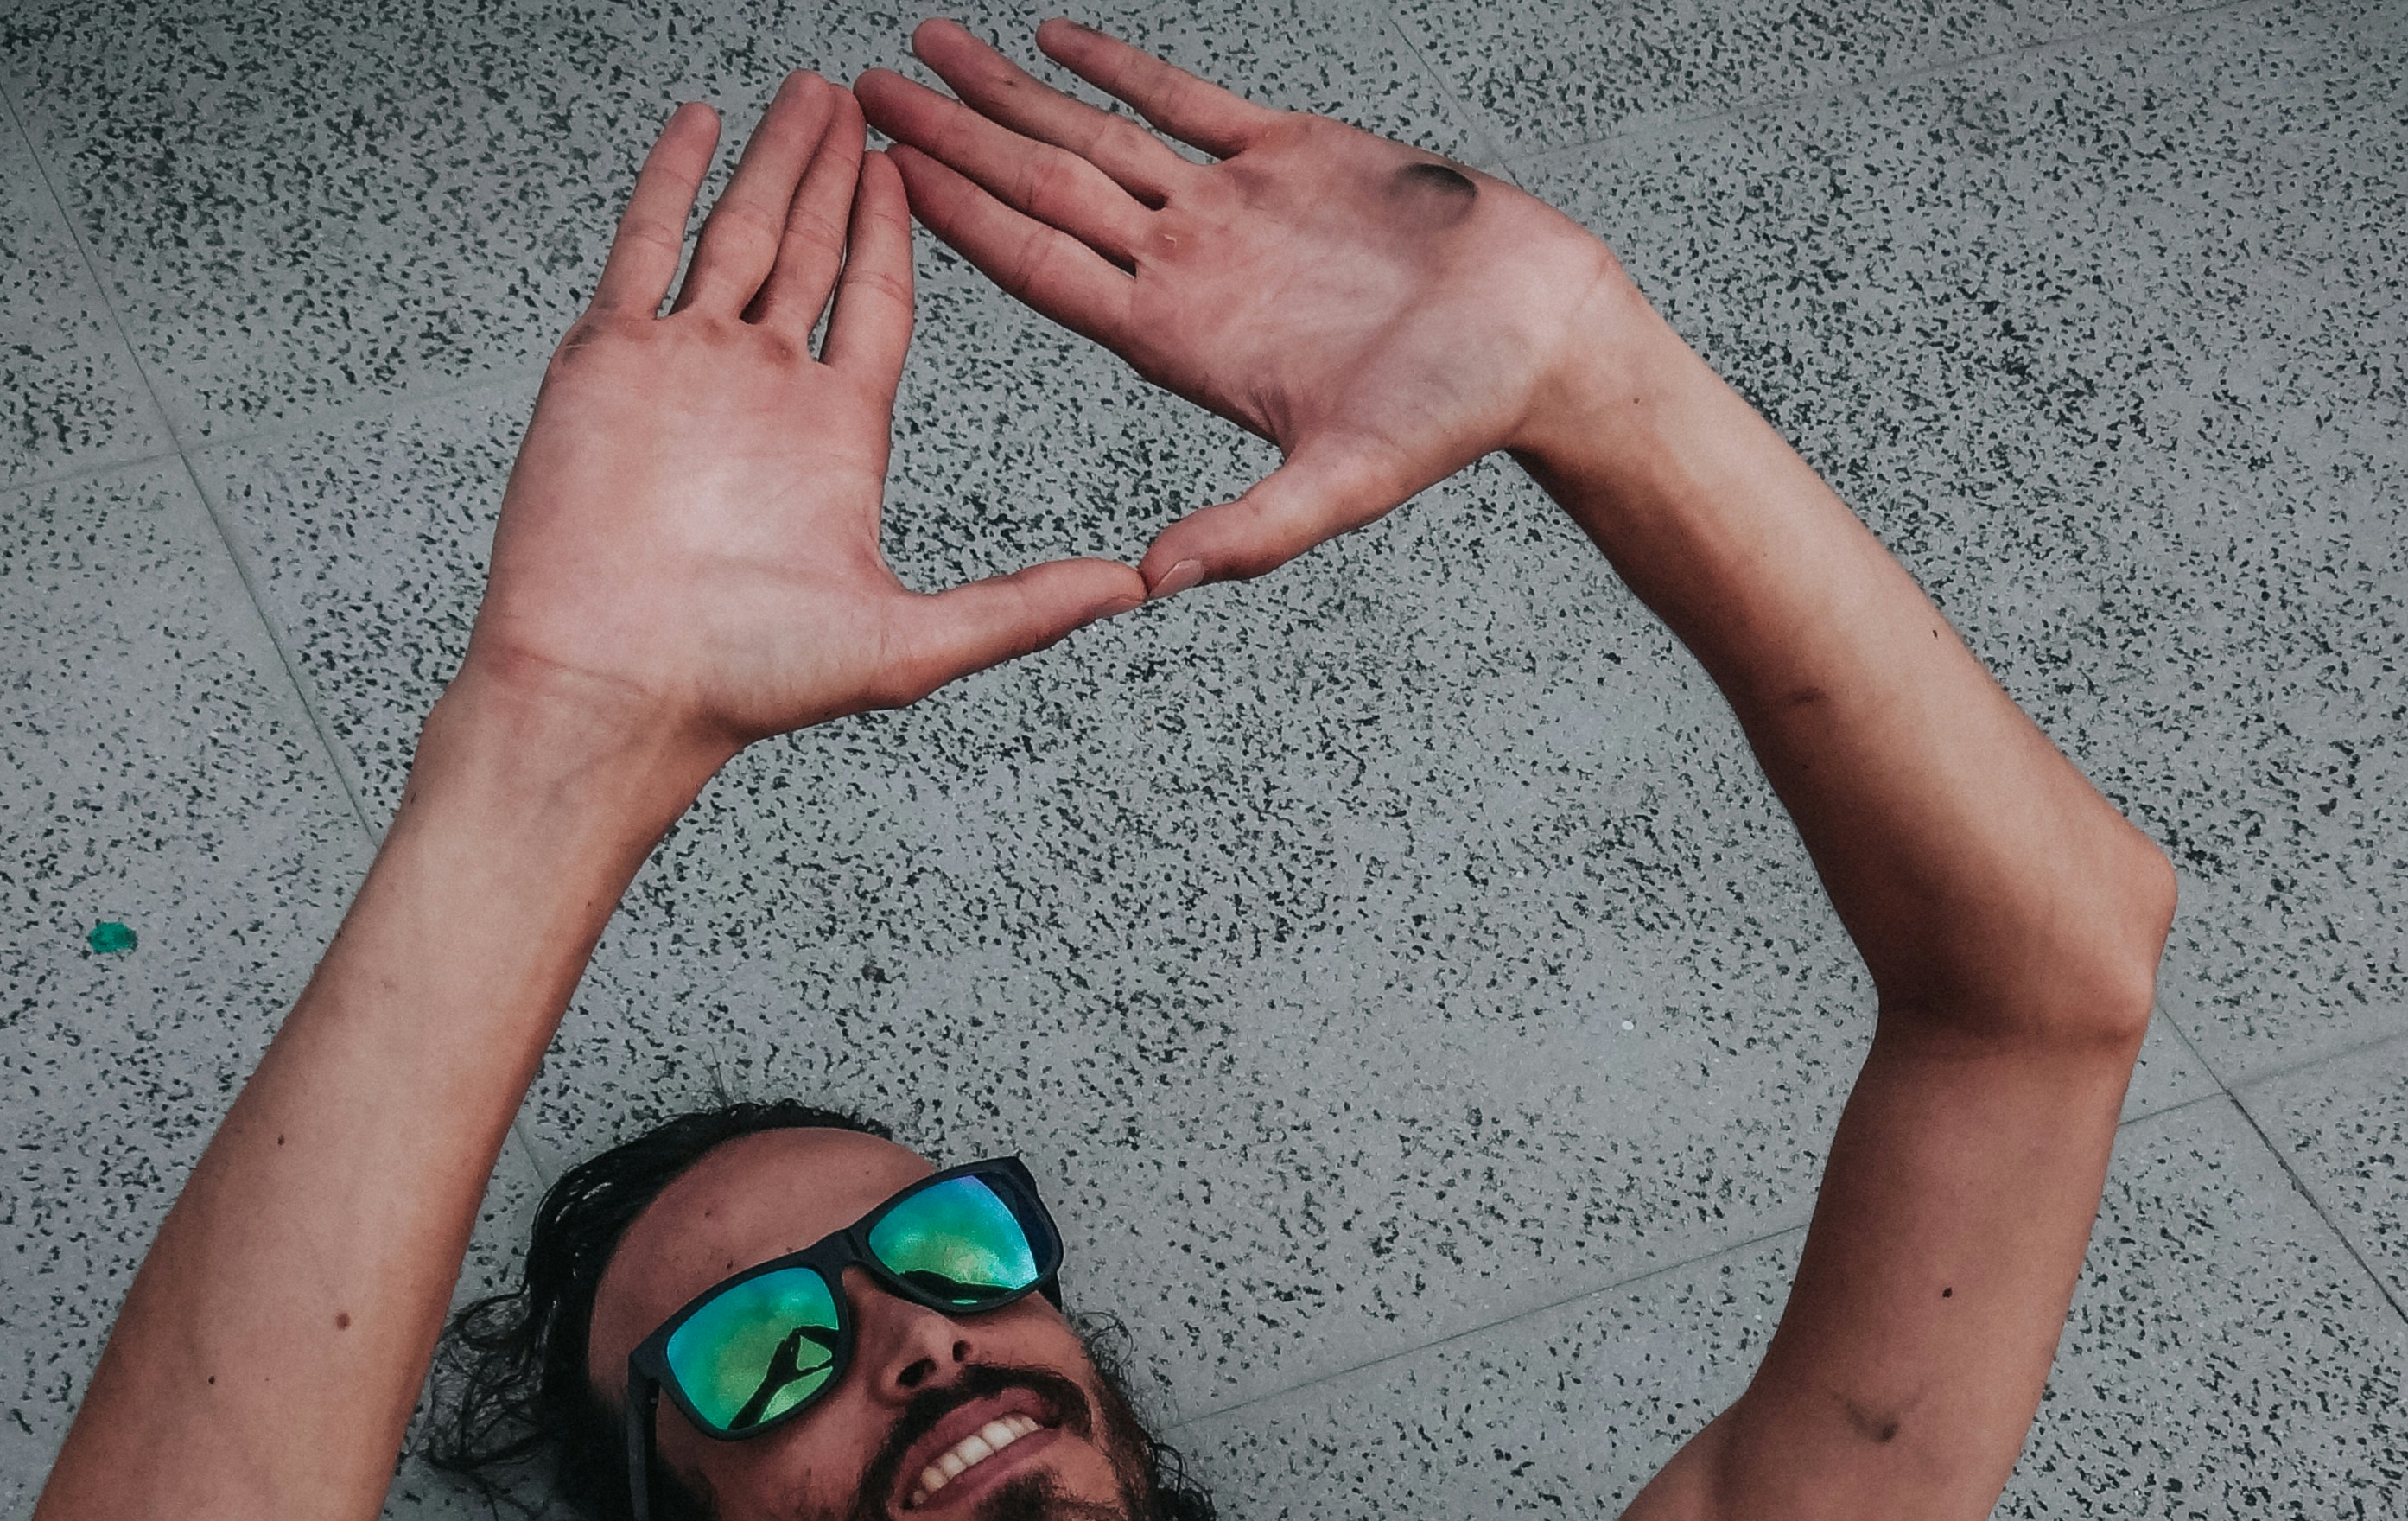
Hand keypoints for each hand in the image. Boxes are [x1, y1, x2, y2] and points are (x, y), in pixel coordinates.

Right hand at [460, 74, 1145, 787]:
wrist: (615, 689)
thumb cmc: (746, 683)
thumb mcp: (911, 644)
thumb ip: (1025, 607)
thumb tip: (1135, 590)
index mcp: (837, 436)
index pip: (880, 303)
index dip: (901, 232)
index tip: (919, 166)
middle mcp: (765, 390)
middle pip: (816, 249)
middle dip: (842, 171)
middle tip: (869, 95)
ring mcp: (687, 365)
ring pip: (739, 228)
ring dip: (775, 159)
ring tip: (807, 91)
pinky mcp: (612, 357)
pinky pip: (645, 245)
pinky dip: (670, 178)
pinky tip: (700, 123)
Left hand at [859, 21, 1649, 593]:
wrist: (1547, 337)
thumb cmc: (1458, 415)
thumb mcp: (1347, 485)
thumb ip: (1250, 531)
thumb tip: (1153, 580)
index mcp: (1181, 341)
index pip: (1042, 270)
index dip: (960, 220)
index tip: (880, 175)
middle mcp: (1188, 270)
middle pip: (1041, 193)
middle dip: (951, 139)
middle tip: (860, 89)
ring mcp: (1231, 208)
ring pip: (1094, 138)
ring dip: (1009, 95)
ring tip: (928, 43)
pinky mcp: (1288, 152)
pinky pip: (1183, 100)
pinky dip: (1117, 66)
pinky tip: (1051, 39)